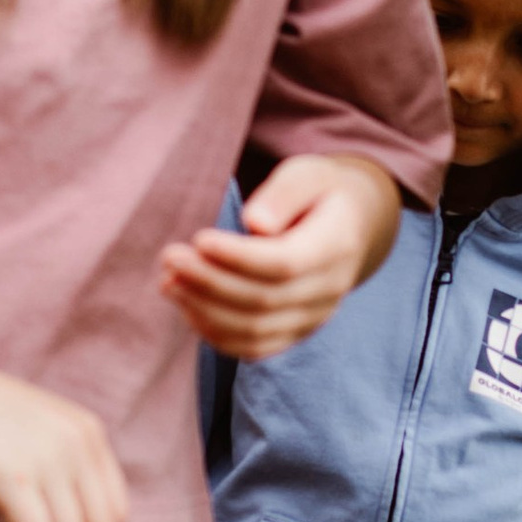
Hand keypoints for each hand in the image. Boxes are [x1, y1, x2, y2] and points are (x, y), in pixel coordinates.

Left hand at [160, 150, 401, 360]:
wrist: (352, 226)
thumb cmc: (320, 192)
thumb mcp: (309, 173)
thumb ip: (284, 194)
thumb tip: (255, 223)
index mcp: (336, 246)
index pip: (284, 264)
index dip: (238, 258)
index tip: (199, 239)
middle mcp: (329, 290)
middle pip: (263, 301)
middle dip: (209, 283)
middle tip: (170, 258)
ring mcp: (314, 318)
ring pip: (255, 331)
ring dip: (204, 311)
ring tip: (169, 282)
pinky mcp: (296, 332)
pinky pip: (255, 347)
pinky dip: (215, 334)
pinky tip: (187, 306)